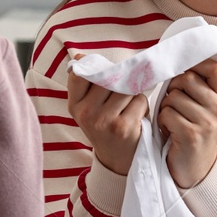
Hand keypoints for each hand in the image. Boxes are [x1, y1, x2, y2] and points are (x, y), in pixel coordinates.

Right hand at [66, 51, 145, 175]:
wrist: (117, 160)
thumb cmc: (106, 127)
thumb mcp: (89, 108)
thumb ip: (87, 84)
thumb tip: (81, 56)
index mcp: (75, 105)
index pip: (79, 73)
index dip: (95, 67)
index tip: (106, 72)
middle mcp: (86, 113)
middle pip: (109, 77)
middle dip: (121, 80)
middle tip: (123, 92)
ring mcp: (104, 120)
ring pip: (126, 87)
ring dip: (134, 93)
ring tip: (129, 106)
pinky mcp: (123, 126)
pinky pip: (139, 100)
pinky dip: (142, 106)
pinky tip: (136, 117)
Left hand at [157, 56, 216, 187]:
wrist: (195, 169)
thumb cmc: (194, 131)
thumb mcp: (206, 108)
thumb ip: (200, 86)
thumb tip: (179, 58)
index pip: (215, 68)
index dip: (196, 65)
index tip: (184, 73)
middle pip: (187, 78)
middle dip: (173, 88)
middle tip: (173, 103)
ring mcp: (208, 122)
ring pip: (173, 96)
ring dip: (165, 106)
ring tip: (173, 119)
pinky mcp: (191, 135)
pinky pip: (166, 114)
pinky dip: (162, 121)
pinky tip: (169, 130)